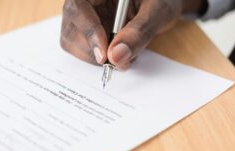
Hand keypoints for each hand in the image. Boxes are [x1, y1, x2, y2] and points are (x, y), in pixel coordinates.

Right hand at [60, 0, 206, 70]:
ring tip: (125, 55)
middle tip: (118, 61)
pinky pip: (84, 50)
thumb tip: (117, 57)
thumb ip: (139, 31)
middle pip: (71, 28)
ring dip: (97, 58)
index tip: (104, 55)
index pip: (77, 7)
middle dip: (93, 51)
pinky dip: (101, 59)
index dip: (88, 32)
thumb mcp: (157, 11)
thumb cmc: (162, 0)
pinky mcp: (89, 32)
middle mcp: (87, 2)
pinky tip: (120, 54)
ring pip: (73, 43)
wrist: (164, 4)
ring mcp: (85, 18)